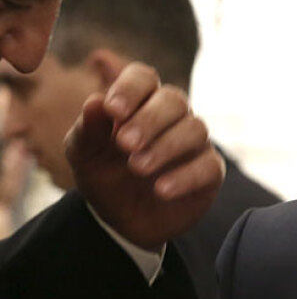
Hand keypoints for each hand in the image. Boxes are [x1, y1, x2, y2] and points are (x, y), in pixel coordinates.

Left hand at [65, 62, 224, 249]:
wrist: (122, 220)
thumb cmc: (104, 176)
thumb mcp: (85, 155)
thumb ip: (87, 129)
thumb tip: (95, 101)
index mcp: (139, 103)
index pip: (143, 78)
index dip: (131, 88)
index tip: (113, 111)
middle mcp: (172, 116)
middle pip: (174, 100)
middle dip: (150, 120)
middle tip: (125, 144)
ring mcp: (194, 142)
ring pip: (195, 129)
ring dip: (165, 147)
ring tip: (137, 168)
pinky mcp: (210, 170)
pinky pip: (208, 165)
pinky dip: (185, 176)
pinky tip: (161, 189)